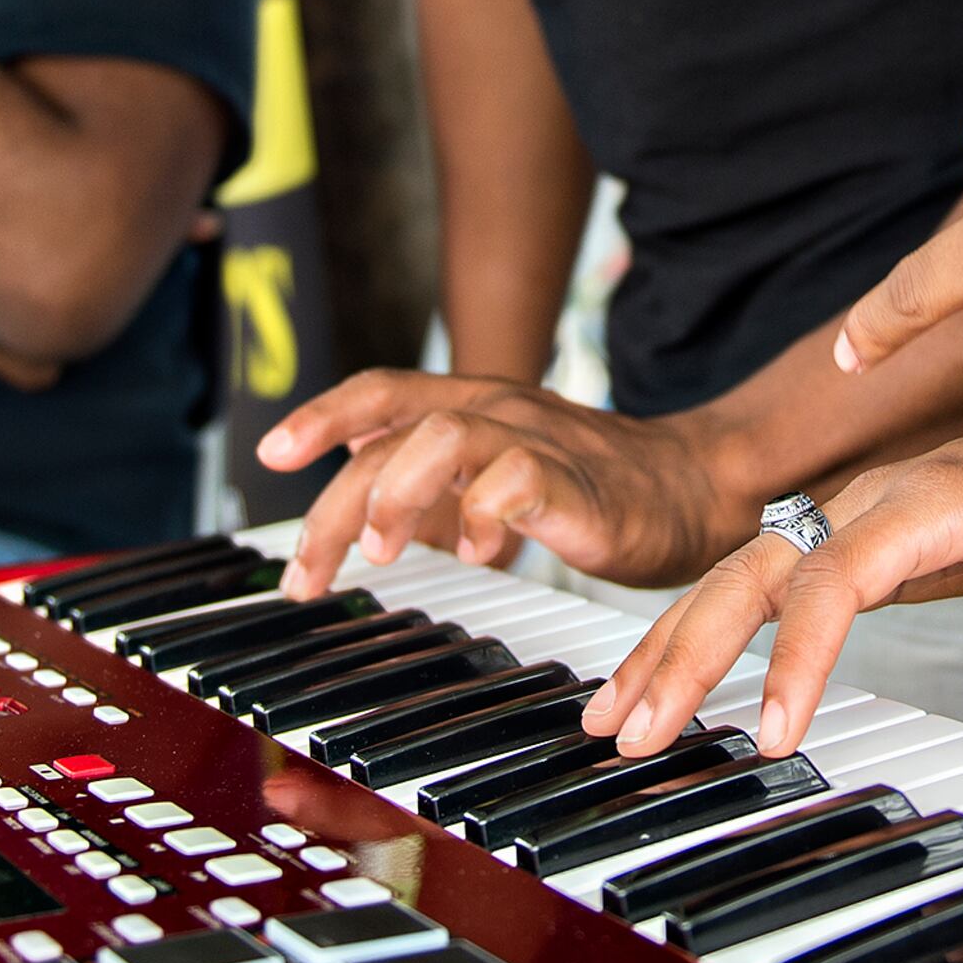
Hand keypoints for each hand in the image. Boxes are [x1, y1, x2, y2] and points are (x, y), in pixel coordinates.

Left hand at [257, 372, 731, 595]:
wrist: (693, 488)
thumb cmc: (592, 485)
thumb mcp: (493, 471)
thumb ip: (430, 472)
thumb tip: (356, 477)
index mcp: (475, 405)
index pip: (384, 392)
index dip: (322, 416)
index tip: (269, 454)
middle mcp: (499, 411)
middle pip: (393, 431)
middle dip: (336, 504)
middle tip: (309, 570)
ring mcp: (538, 441)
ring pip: (443, 436)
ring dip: (396, 496)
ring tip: (383, 553)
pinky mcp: (577, 483)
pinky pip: (517, 480)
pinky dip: (481, 515)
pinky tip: (475, 552)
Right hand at [584, 422, 962, 756]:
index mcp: (922, 499)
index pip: (837, 577)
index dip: (799, 655)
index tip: (778, 732)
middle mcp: (863, 501)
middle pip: (754, 571)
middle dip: (689, 651)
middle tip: (639, 732)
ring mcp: (839, 518)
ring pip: (733, 576)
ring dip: (669, 644)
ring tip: (611, 717)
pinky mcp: (832, 542)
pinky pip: (750, 584)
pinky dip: (694, 631)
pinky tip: (655, 680)